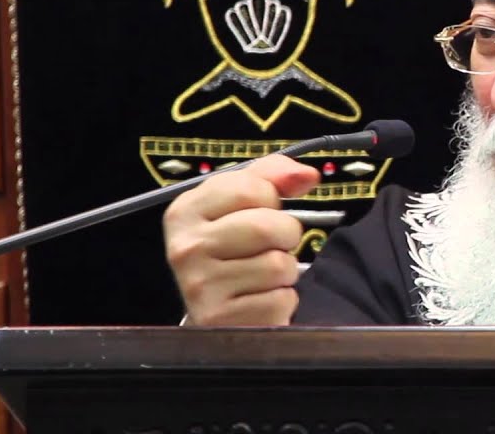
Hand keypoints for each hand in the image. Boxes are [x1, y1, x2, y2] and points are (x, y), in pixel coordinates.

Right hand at [163, 154, 319, 325]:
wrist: (218, 311)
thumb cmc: (234, 250)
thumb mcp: (242, 205)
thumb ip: (273, 176)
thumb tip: (309, 175)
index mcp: (185, 212)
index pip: (248, 188)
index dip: (270, 198)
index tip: (263, 210)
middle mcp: (185, 248)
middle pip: (266, 227)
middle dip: (285, 234)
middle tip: (273, 246)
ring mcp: (200, 287)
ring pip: (278, 265)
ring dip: (285, 270)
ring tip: (263, 276)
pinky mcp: (221, 320)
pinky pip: (280, 299)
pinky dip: (282, 300)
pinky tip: (260, 299)